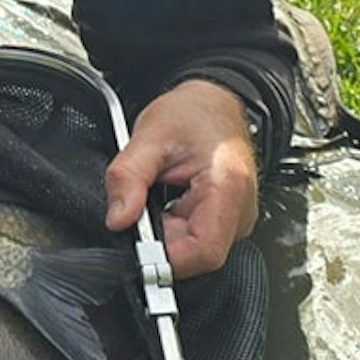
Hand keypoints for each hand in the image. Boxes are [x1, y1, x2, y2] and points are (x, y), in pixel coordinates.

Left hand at [103, 78, 257, 278]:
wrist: (212, 101)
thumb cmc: (192, 112)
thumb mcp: (150, 137)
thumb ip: (128, 178)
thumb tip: (117, 220)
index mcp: (228, 187)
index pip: (205, 251)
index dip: (168, 258)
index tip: (138, 249)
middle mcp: (241, 208)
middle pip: (198, 254)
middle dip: (161, 240)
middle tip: (141, 208)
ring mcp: (237, 216)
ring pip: (195, 249)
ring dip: (166, 232)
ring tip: (158, 195)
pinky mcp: (228, 218)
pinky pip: (197, 237)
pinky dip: (174, 226)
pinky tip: (167, 202)